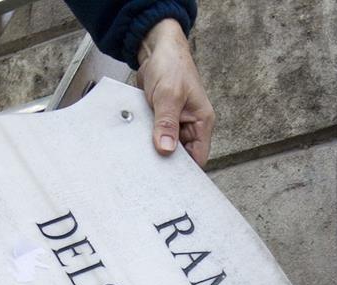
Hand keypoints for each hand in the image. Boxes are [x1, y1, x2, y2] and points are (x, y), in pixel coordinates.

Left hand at [136, 19, 215, 167]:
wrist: (156, 49)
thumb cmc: (172, 65)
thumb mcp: (169, 95)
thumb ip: (167, 123)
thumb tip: (166, 149)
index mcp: (201, 122)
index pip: (198, 158)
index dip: (186, 172)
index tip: (170, 183)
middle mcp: (189, 126)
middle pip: (180, 156)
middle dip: (166, 164)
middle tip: (150, 175)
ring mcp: (173, 124)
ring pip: (164, 147)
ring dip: (153, 151)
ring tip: (141, 162)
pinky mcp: (159, 120)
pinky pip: (153, 137)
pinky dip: (144, 141)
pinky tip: (135, 147)